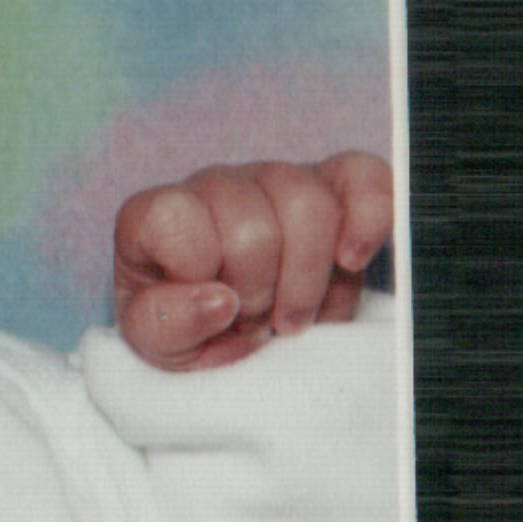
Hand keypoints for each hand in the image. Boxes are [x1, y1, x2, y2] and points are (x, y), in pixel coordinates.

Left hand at [113, 151, 392, 370]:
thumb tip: (219, 302)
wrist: (236, 331)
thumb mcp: (156, 343)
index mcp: (155, 215)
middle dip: (259, 293)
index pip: (177, 222)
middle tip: (254, 321)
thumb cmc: (188, 330)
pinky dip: (367, 220)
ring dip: (308, 279)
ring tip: (292, 316)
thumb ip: (166, 324)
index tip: (210, 311)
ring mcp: (272, 178)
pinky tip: (350, 262)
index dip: (201, 277)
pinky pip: (361, 178)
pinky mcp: (330, 184)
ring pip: (308, 204)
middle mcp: (213, 186)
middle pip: (252, 227)